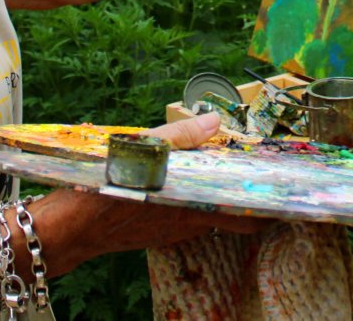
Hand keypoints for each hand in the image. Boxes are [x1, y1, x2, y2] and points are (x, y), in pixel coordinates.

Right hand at [32, 113, 266, 270]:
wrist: (65, 230)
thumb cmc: (102, 191)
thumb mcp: (140, 152)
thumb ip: (179, 136)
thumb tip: (214, 122)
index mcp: (192, 208)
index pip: (249, 217)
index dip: (270, 205)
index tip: (288, 190)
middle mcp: (189, 224)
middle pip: (232, 214)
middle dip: (247, 196)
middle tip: (260, 174)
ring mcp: (173, 230)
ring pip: (210, 213)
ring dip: (220, 196)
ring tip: (229, 171)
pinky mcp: (157, 231)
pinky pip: (188, 215)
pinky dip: (196, 200)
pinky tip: (187, 182)